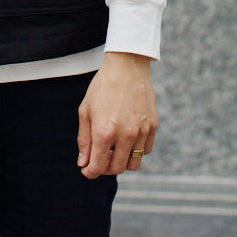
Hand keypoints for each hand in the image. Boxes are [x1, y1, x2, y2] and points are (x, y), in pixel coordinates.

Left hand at [77, 52, 157, 178]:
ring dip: (122, 162)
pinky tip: (127, 139)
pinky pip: (146, 150)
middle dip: (105, 168)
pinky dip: (136, 150)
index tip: (87, 170)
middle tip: (100, 158)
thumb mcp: (86, 110)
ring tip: (114, 150)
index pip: (98, 166)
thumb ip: (84, 139)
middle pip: (117, 168)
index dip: (90, 172)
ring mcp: (141, 131)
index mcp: (104, 131)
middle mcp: (125, 134)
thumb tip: (83, 163)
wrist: (126, 65)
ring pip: (134, 163)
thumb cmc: (102, 86)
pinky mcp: (152, 126)